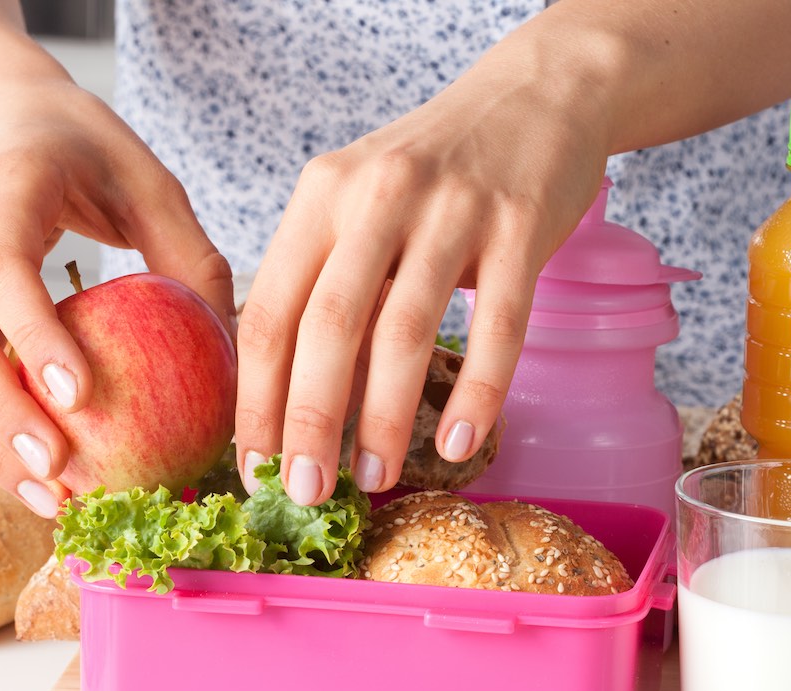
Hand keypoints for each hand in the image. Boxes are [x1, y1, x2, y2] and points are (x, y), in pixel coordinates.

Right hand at [0, 78, 233, 516]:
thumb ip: (189, 256)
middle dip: (2, 413)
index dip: (32, 334)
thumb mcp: (150, 182)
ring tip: (50, 501)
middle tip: (58, 472)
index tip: (76, 396)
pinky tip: (32, 486)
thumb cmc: (86, 151)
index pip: (1, 268)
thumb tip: (234, 349)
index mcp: (4, 190)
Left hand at [235, 54, 610, 504]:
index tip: (254, 466)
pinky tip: (456, 444)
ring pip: (405, 331)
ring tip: (373, 479)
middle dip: (310, 423)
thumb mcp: (358, 203)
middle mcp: (377, 197)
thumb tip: (286, 401)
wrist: (536, 96)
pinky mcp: (521, 226)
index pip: (269, 311)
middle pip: (327, 327)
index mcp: (321, 196)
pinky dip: (476, 394)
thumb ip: (324, 281)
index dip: (255, 398)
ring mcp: (452, 210)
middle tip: (305, 494)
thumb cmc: (434, 172)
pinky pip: (498, 326)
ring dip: (383, 419)